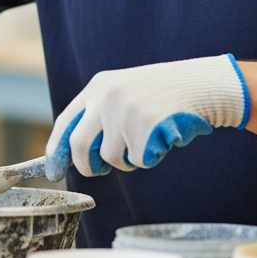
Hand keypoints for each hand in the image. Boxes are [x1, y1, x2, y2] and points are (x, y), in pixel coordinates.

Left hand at [44, 55, 248, 180]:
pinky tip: (162, 138)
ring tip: (148, 138)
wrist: (203, 85)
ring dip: (128, 159)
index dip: (56, 150)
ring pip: (111, 158)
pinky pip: (137, 161)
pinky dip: (150, 157)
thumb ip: (100, 115)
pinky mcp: (143, 130)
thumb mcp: (125, 92)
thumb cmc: (165, 93)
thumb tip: (75, 154)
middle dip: (88, 166)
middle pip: (79, 147)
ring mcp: (123, 113)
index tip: (54, 170)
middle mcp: (106, 98)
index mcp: (98, 86)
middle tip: (100, 171)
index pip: (65, 122)